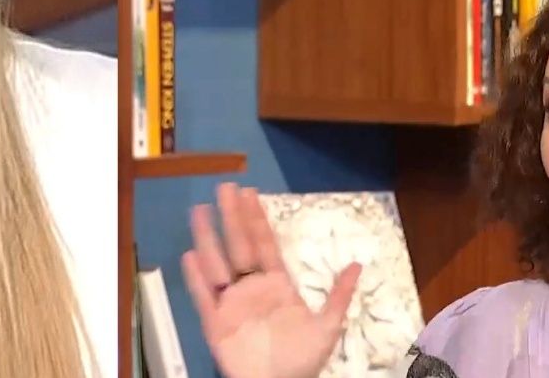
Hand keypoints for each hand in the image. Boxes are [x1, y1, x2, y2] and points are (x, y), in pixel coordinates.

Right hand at [181, 182, 361, 377]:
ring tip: (199, 210)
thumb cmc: (302, 361)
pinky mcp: (215, 323)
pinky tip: (189, 256)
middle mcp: (251, 288)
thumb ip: (339, 295)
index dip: (256, 218)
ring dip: (208, 238)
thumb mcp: (328, 327)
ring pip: (217, 263)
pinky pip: (203, 297)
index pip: (264, 244)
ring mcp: (231, 304)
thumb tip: (359, 264)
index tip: (249, 193)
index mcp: (277, 285)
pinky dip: (196, 278)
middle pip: (239, 245)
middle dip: (232, 217)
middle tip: (224, 188)